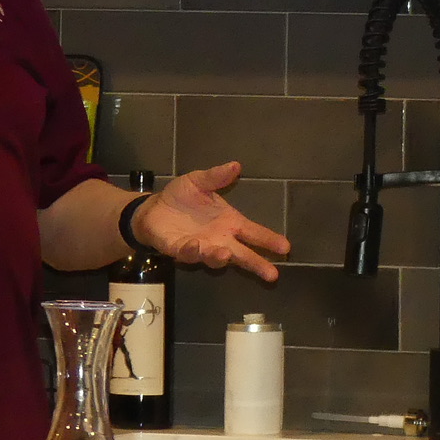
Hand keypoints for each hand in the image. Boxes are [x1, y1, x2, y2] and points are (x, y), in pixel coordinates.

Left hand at [134, 162, 289, 281]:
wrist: (154, 208)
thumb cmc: (182, 197)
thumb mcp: (199, 181)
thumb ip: (216, 176)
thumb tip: (236, 165)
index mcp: (229, 222)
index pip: (253, 233)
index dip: (269, 240)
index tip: (285, 247)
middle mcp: (220, 238)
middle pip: (242, 254)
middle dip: (257, 264)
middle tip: (272, 274)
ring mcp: (201, 247)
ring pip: (215, 257)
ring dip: (220, 256)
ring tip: (226, 253)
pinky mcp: (180, 250)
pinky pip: (188, 253)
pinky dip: (193, 251)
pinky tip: (196, 245)